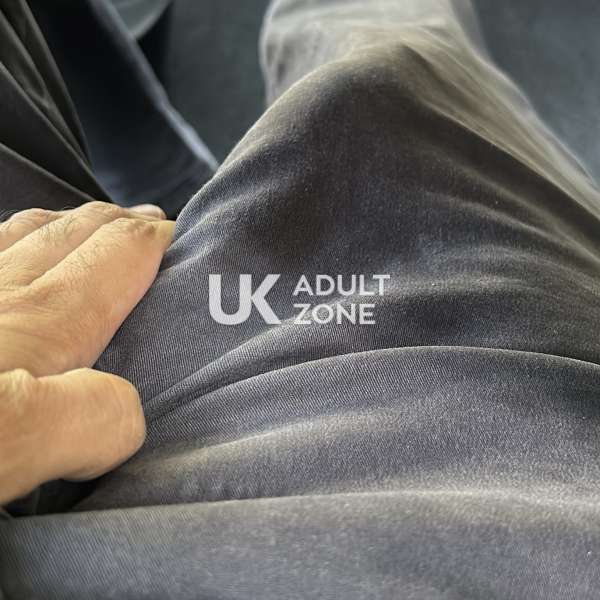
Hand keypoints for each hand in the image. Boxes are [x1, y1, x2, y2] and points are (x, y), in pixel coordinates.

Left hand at [0, 202, 174, 504]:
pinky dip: (6, 245)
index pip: (114, 261)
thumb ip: (83, 418)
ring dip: (66, 225)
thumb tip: (128, 414)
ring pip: (21, 237)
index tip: (183, 237)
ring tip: (91, 226)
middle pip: (72, 237)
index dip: (153, 241)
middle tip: (152, 223)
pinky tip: (5, 257)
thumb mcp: (5, 446)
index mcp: (31, 328)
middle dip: (118, 223)